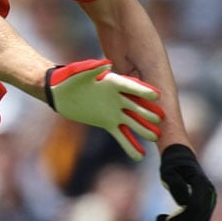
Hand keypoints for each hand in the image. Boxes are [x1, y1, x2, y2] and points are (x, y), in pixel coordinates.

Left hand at [45, 59, 164, 160]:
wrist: (60, 94)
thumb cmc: (69, 79)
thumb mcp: (79, 72)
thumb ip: (93, 68)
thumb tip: (107, 64)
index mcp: (112, 83)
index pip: (131, 87)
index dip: (143, 91)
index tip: (157, 96)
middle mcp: (118, 98)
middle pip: (136, 106)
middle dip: (148, 112)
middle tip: (160, 119)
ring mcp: (114, 111)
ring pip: (133, 122)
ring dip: (144, 129)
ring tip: (156, 136)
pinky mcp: (108, 123)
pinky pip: (121, 135)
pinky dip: (130, 145)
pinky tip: (140, 156)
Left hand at [156, 144, 216, 220]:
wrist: (182, 157)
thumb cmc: (172, 163)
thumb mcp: (168, 170)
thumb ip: (175, 184)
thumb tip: (184, 203)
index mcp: (201, 183)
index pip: (195, 207)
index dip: (181, 217)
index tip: (164, 220)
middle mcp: (210, 194)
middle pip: (198, 218)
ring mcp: (210, 200)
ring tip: (160, 220)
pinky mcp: (206, 205)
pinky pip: (197, 219)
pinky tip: (163, 219)